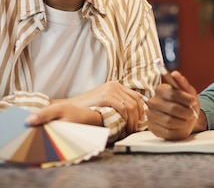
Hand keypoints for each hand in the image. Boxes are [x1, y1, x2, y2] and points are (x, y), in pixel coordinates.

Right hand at [27, 81, 144, 132]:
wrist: (70, 107)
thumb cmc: (87, 107)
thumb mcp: (103, 100)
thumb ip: (115, 101)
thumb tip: (131, 113)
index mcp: (115, 84)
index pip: (135, 96)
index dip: (141, 108)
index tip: (142, 119)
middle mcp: (114, 85)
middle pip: (135, 101)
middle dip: (139, 116)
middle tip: (137, 127)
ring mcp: (110, 90)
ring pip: (130, 106)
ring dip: (133, 120)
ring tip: (131, 129)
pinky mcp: (106, 97)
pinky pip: (123, 108)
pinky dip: (126, 118)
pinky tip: (124, 126)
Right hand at [147, 70, 204, 139]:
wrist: (186, 119)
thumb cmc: (186, 104)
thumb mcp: (188, 92)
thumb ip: (182, 83)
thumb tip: (175, 73)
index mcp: (160, 89)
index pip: (171, 93)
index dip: (185, 98)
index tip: (193, 101)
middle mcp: (153, 102)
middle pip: (172, 108)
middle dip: (186, 112)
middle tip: (191, 113)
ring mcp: (151, 116)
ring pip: (169, 121)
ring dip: (183, 122)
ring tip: (186, 120)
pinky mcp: (153, 129)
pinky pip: (167, 132)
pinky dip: (178, 131)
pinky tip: (180, 127)